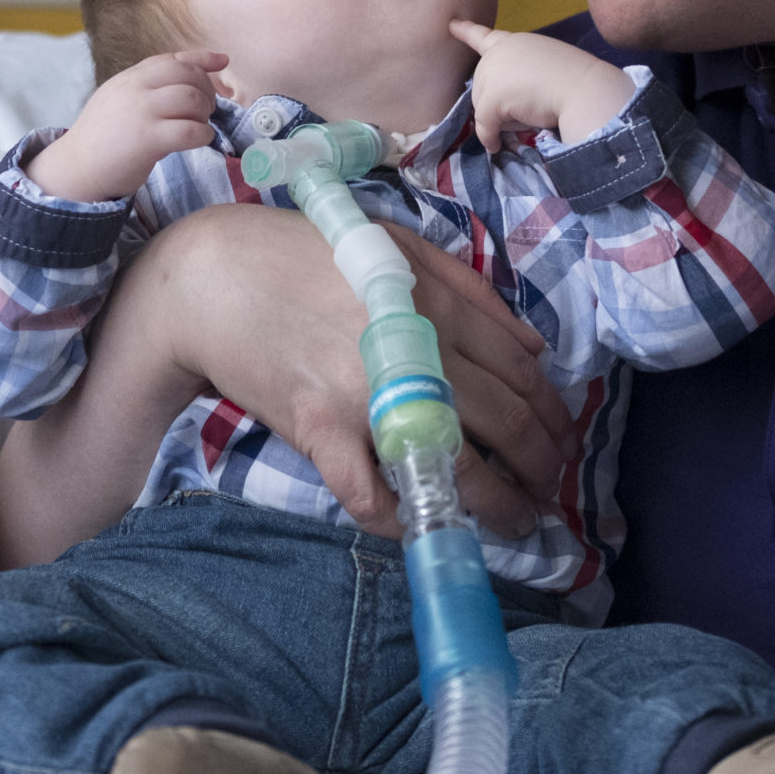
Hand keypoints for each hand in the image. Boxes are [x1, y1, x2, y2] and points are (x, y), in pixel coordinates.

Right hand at [24, 51, 223, 202]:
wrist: (76, 167)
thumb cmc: (101, 139)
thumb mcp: (118, 100)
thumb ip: (145, 89)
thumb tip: (185, 84)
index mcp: (129, 77)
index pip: (171, 59)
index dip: (201, 59)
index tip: (222, 61)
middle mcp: (135, 88)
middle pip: (187, 75)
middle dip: (206, 90)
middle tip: (206, 110)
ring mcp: (141, 112)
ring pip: (192, 98)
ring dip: (204, 113)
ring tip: (199, 125)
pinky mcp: (147, 139)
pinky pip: (190, 130)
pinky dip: (203, 135)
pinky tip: (199, 141)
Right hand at [110, 206, 574, 538]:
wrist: (212, 275)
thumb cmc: (304, 255)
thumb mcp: (397, 245)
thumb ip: (471, 289)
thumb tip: (535, 346)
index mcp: (438, 304)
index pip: (523, 376)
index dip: (554, 421)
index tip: (562, 447)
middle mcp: (415, 348)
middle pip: (506, 424)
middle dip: (540, 469)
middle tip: (546, 493)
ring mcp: (367, 392)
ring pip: (455, 467)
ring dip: (496, 507)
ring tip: (511, 524)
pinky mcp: (320, 427)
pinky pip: (372, 495)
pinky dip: (403, 521)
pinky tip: (422, 528)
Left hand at [448, 21, 637, 152]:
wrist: (585, 89)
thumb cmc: (574, 81)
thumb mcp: (543, 68)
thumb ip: (518, 77)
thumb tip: (498, 112)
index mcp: (514, 42)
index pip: (484, 36)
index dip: (467, 31)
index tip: (451, 25)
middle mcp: (498, 53)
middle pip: (483, 87)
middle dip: (499, 102)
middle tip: (531, 105)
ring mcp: (492, 72)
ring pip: (484, 107)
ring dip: (502, 119)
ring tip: (532, 113)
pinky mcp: (492, 97)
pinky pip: (484, 125)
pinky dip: (490, 137)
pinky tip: (497, 145)